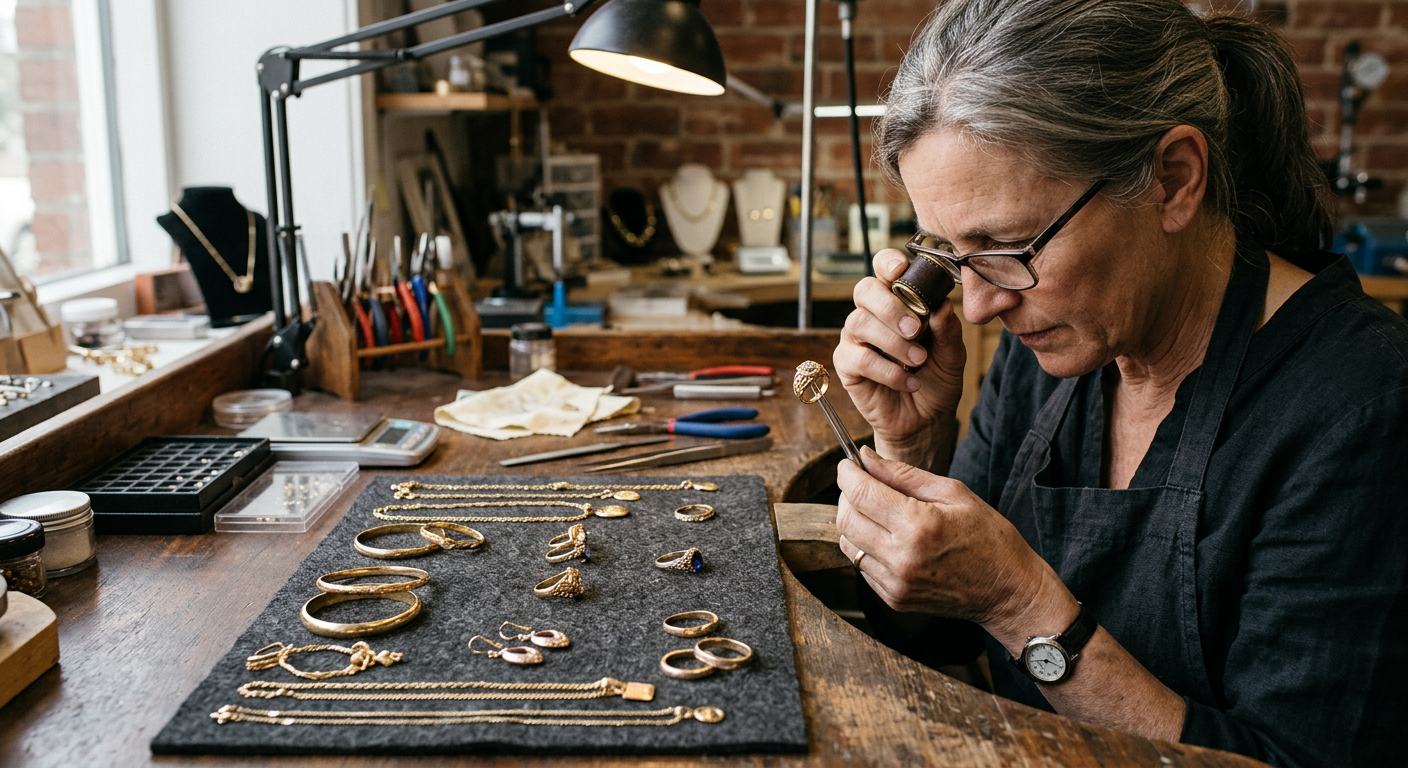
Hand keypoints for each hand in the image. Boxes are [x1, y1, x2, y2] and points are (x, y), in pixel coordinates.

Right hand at [835, 250, 965, 463]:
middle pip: (865, 290)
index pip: (884, 269)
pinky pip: (859, 358)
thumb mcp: (952, 354)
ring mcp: (856, 339)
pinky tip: (908, 383)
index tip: (901, 270)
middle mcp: (872, 314)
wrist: (925, 420)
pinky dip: (887, 371)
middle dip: (890, 306)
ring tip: (918, 361)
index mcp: (897, 301)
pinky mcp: (847, 365)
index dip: (887, 263)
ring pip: (860, 323)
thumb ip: (947, 329)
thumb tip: (941, 305)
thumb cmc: (936, 379)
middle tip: (916, 329)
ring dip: (893, 342)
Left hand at [836, 448, 1074, 643]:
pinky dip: (865, 546)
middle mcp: (901, 558)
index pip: (861, 494)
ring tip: (876, 511)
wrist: (1008, 592)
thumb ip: (904, 474)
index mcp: (918, 526)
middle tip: (862, 484)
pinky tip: (888, 537)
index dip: (847, 473)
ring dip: (854, 522)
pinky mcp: (893, 599)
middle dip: (847, 495)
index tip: (848, 463)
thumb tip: (866, 457)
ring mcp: (895, 583)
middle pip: (845, 519)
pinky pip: (862, 566)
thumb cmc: (989, 538)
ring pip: (848, 544)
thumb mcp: (953, 493)